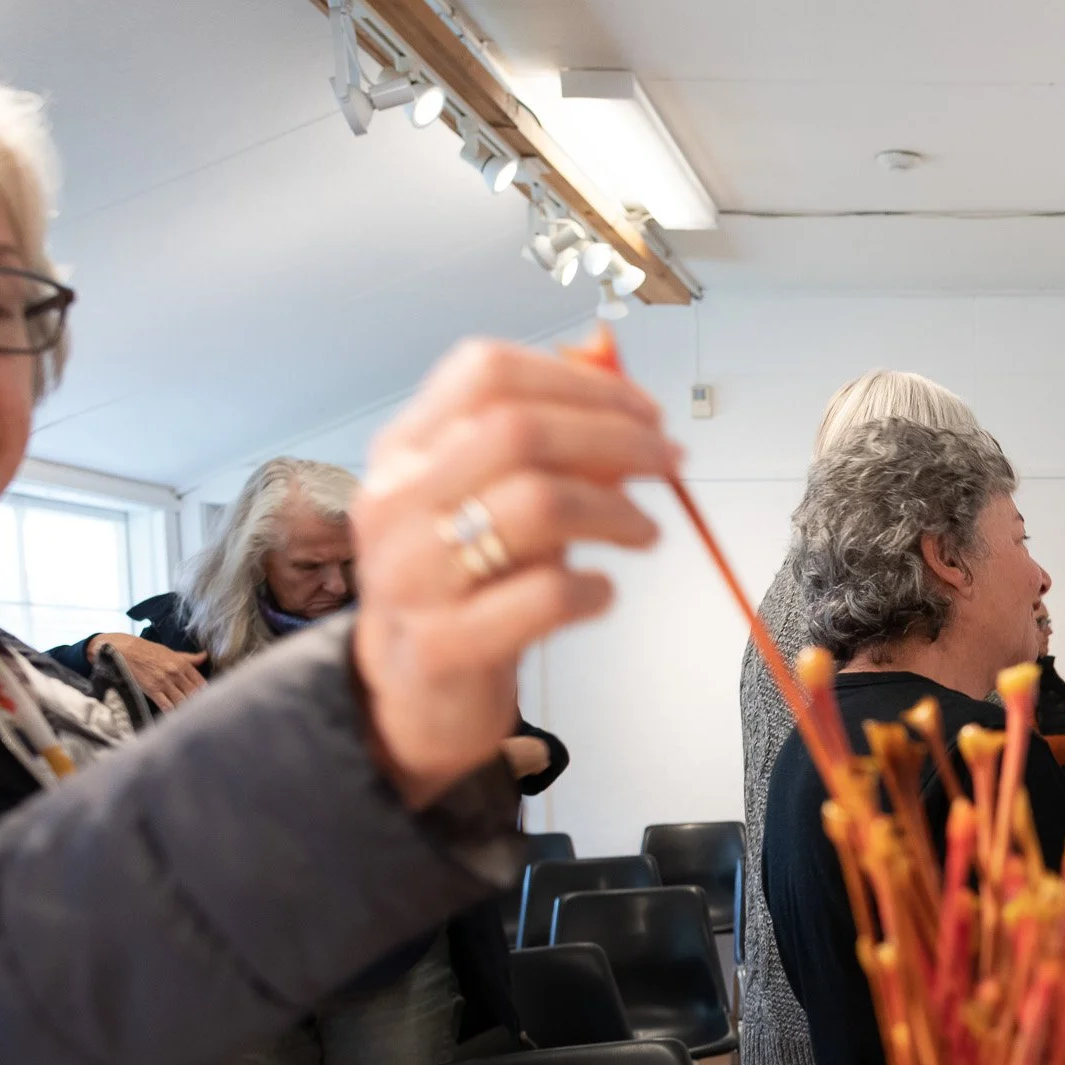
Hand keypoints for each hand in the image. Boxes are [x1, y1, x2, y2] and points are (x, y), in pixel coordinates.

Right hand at [91, 633, 207, 709]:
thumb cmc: (147, 650)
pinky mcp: (152, 690)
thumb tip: (205, 656)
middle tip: (205, 713)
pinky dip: (173, 713)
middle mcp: (176, 673)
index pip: (201, 682)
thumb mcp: (170, 652)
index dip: (207, 693)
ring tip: (194, 718)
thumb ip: (189, 658)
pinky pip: (166, 705)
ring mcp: (164, 682)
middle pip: (194, 693)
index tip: (211, 701)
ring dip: (187, 709)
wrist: (123, 650)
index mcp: (182, 664)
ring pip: (182, 700)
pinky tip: (177, 719)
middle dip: (199, 703)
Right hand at [351, 340, 670, 806]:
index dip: (580, 382)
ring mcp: (411, 576)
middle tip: (669, 461)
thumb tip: (636, 419)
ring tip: (647, 532)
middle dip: (615, 436)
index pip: (486, 373)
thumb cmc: (465, 582)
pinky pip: (544, 596)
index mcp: (404, 450)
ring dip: (617, 512)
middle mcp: (395, 502)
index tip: (643, 408)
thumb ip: (549, 457)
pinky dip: (595, 589)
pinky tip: (603, 592)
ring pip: (537, 506)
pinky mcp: (442, 645)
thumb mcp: (490, 502)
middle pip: (519, 431)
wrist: (409, 691)